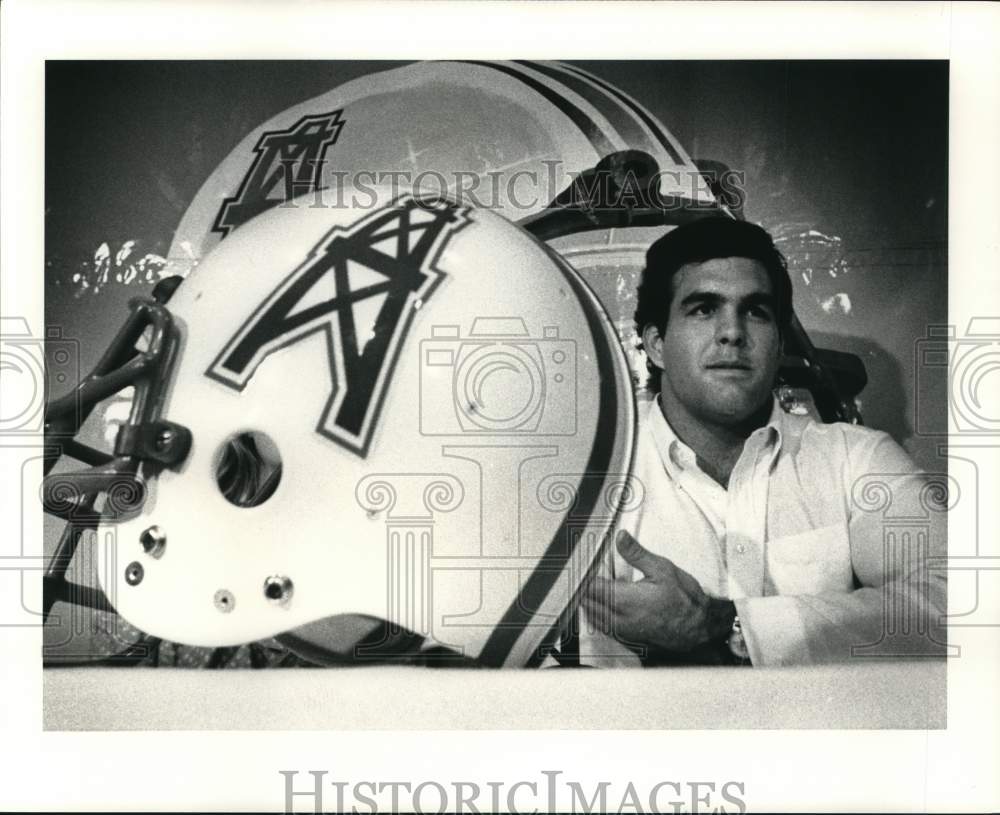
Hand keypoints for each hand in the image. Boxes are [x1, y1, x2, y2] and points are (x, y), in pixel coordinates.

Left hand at [584, 531, 735, 658]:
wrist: (701, 629)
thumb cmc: (685, 600)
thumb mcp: (662, 568)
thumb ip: (636, 554)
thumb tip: (621, 537)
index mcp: (625, 599)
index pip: (591, 588)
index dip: (582, 576)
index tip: (580, 565)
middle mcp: (620, 619)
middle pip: (588, 603)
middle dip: (582, 589)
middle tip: (580, 575)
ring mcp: (623, 632)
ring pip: (593, 617)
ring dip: (587, 603)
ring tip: (586, 589)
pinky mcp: (628, 640)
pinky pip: (604, 628)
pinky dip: (597, 616)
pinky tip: (601, 607)